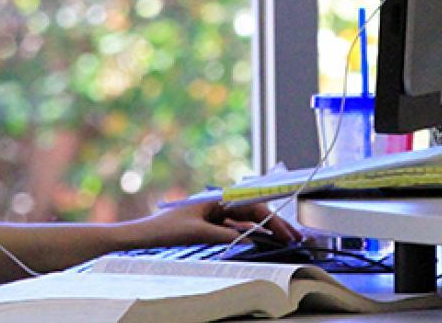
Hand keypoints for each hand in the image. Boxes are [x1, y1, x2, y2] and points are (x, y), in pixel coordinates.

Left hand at [128, 200, 304, 247]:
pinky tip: (263, 241)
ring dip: (267, 230)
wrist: (146, 234)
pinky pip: (238, 228)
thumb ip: (226, 236)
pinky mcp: (212, 224)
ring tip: (285, 240)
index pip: (253, 208)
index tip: (287, 232)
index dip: (273, 221)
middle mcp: (220, 204)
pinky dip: (253, 234)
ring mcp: (217, 214)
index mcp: (218, 200)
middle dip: (276, 225)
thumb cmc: (167, 228)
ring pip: (249, 221)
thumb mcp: (198, 233)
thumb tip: (251, 240)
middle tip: (295, 238)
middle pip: (255, 214)